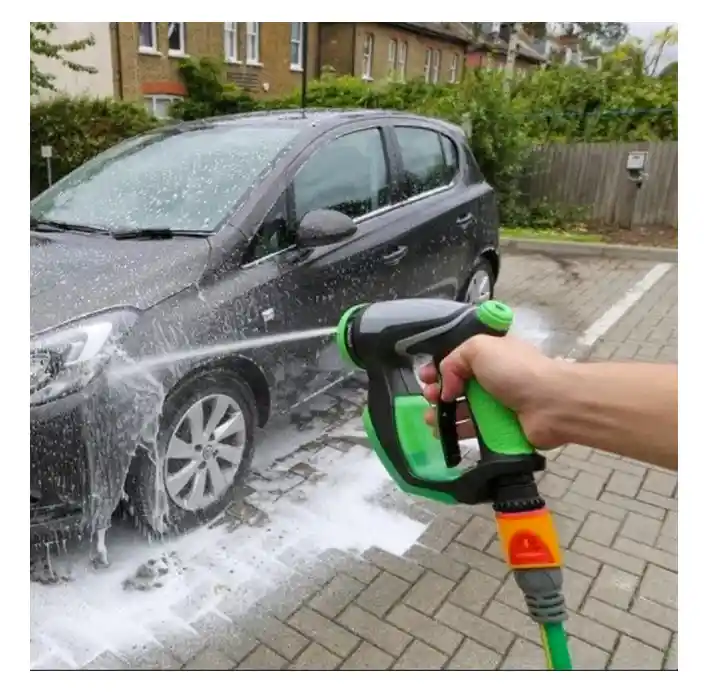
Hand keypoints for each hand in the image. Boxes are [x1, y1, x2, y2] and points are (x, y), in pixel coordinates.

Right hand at [419, 334, 564, 449]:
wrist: (551, 404)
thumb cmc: (515, 371)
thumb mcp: (479, 349)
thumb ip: (453, 361)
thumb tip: (447, 388)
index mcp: (490, 355)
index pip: (457, 359)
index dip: (438, 366)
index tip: (426, 377)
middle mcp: (492, 378)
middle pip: (455, 385)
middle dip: (437, 391)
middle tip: (430, 398)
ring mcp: (495, 404)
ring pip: (460, 409)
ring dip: (441, 414)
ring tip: (430, 420)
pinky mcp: (498, 427)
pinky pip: (471, 430)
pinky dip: (454, 432)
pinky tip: (442, 434)